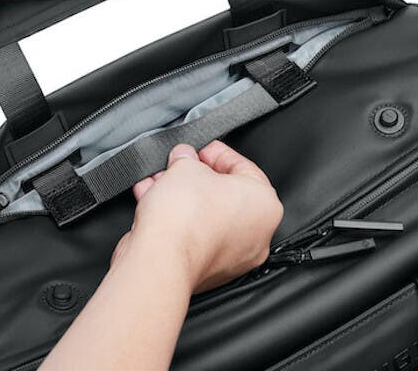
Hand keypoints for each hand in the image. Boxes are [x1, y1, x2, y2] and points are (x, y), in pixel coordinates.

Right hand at [114, 141, 282, 292]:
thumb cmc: (185, 217)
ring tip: (158, 181)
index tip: (197, 149)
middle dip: (194, 176)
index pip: (244, 167)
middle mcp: (256, 234)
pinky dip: (176, 217)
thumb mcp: (186, 166)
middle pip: (224, 193)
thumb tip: (184, 157)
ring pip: (206, 215)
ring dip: (180, 195)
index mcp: (265, 205)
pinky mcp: (208, 269)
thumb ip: (188, 157)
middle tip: (177, 164)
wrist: (162, 259)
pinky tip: (152, 200)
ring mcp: (233, 256)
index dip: (215, 153)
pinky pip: (194, 234)